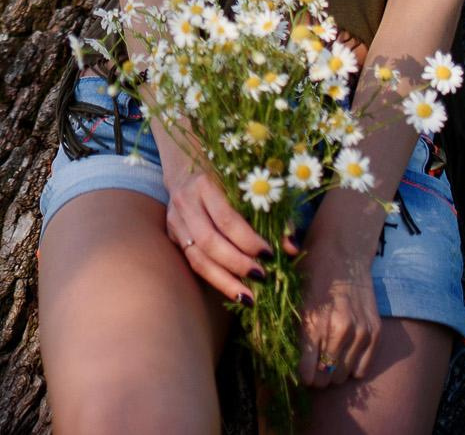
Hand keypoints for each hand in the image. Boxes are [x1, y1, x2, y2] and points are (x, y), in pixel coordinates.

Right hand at [163, 160, 289, 303]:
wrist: (187, 167)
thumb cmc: (227, 176)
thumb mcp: (248, 187)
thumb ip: (272, 215)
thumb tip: (291, 249)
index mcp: (204, 184)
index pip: (227, 219)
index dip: (249, 241)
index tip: (270, 255)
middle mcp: (185, 202)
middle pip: (209, 242)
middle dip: (237, 264)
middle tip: (261, 277)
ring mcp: (175, 220)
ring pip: (197, 258)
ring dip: (224, 281)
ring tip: (247, 297)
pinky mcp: (172, 235)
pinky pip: (193, 262)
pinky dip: (214, 278)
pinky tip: (233, 289)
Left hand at [294, 194, 380, 387]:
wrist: (342, 251)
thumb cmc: (309, 272)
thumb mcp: (289, 297)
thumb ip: (284, 327)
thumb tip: (272, 356)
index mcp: (312, 322)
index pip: (306, 373)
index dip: (298, 375)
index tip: (295, 369)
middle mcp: (339, 331)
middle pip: (325, 379)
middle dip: (315, 377)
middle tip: (310, 364)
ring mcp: (360, 332)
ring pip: (344, 376)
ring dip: (333, 372)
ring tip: (325, 358)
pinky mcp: (375, 331)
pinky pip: (363, 368)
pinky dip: (352, 366)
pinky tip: (342, 353)